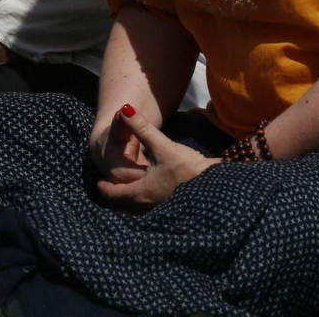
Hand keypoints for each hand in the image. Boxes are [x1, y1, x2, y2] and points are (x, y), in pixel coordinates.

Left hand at [95, 105, 216, 211]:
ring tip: (128, 188)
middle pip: (125, 205)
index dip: (106, 188)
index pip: (116, 194)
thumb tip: (125, 109)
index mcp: (141, 193)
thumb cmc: (188, 168)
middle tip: (110, 187)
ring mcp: (162, 210)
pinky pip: (150, 208)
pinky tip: (149, 190)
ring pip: (138, 208)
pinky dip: (143, 201)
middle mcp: (149, 205)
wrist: (219, 186)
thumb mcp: (163, 145)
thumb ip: (142, 128)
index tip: (99, 183)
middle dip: (117, 195)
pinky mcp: (173, 209)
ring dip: (130, 199)